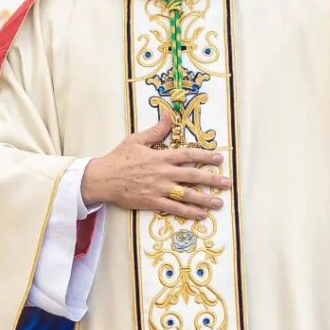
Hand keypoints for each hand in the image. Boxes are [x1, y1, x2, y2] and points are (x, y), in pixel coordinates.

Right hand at [80, 112, 231, 220]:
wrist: (102, 179)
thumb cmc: (119, 158)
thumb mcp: (137, 139)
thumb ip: (156, 130)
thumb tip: (168, 113)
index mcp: (161, 156)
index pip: (188, 155)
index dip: (205, 156)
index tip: (219, 159)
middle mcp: (163, 173)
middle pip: (193, 176)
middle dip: (212, 180)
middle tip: (228, 183)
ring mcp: (159, 189)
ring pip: (187, 195)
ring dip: (205, 199)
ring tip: (219, 203)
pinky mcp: (152, 202)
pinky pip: (174, 208)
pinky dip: (188, 212)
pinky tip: (201, 215)